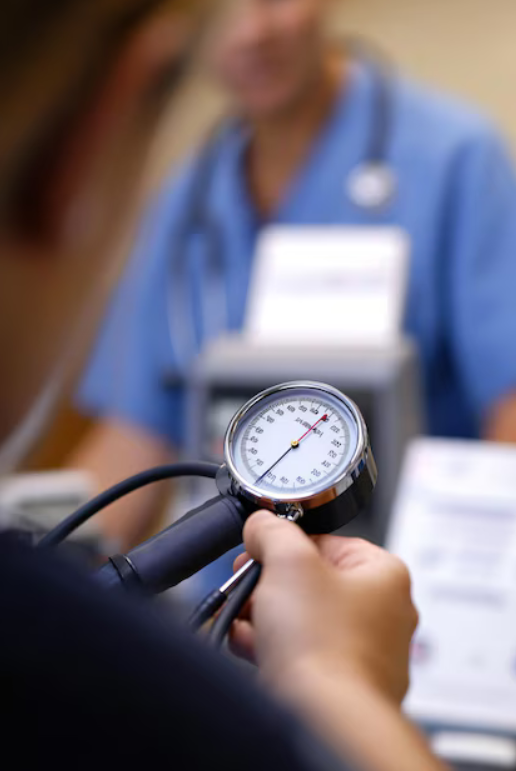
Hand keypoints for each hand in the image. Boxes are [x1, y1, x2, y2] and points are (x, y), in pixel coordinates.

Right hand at [230, 510, 417, 704]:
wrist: (327, 718)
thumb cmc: (324, 645)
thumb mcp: (288, 561)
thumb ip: (272, 530)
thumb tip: (261, 524)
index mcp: (385, 575)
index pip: (326, 541)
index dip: (284, 544)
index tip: (258, 551)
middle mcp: (384, 613)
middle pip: (312, 581)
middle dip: (269, 584)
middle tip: (247, 585)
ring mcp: (367, 651)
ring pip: (306, 619)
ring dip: (266, 615)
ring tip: (240, 618)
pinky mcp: (345, 682)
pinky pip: (304, 653)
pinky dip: (274, 646)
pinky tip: (247, 643)